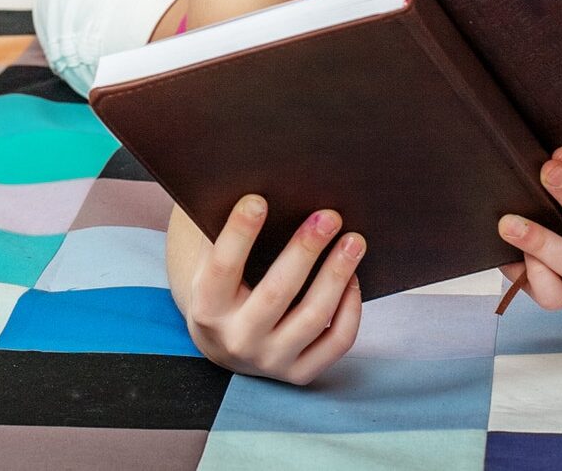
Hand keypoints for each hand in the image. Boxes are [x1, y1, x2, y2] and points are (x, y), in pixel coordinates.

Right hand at [181, 195, 365, 384]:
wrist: (227, 347)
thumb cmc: (225, 289)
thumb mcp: (212, 267)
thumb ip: (225, 235)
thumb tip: (256, 188)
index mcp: (207, 308)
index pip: (223, 267)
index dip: (239, 233)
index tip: (259, 199)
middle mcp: (237, 340)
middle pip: (276, 293)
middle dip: (305, 250)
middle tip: (328, 215)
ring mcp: (270, 361)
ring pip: (313, 317)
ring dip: (337, 275)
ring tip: (354, 241)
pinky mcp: (300, 374)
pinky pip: (336, 342)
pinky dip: (350, 309)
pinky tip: (353, 280)